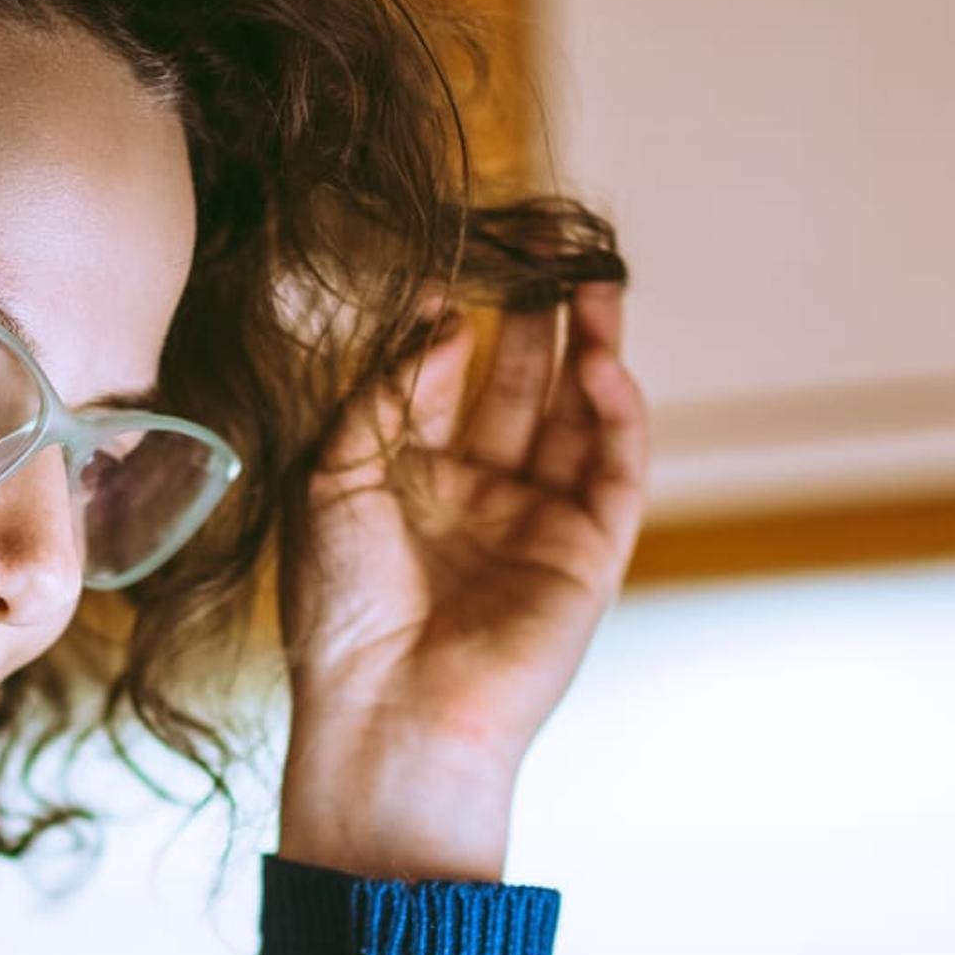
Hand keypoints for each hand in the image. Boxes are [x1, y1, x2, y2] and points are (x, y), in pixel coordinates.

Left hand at [279, 276, 647, 883]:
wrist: (388, 713)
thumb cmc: (343, 609)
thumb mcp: (338, 474)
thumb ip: (391, 391)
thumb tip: (442, 315)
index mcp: (408, 483)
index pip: (446, 382)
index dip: (456, 323)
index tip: (459, 262)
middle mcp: (478, 498)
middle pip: (520, 386)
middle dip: (538, 314)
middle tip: (549, 240)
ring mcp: (538, 524)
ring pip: (576, 415)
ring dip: (589, 344)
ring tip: (593, 274)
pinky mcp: (590, 554)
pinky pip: (614, 468)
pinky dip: (616, 411)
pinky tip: (598, 362)